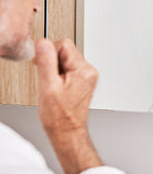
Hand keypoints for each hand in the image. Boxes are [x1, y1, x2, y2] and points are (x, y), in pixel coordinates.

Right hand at [34, 38, 101, 173]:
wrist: (67, 131)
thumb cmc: (60, 116)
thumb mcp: (48, 86)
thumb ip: (46, 61)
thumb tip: (43, 42)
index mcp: (84, 70)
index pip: (64, 44)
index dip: (48, 53)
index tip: (43, 66)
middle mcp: (89, 72)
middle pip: (65, 51)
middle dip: (52, 63)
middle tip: (48, 80)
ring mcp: (88, 77)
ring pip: (65, 60)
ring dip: (55, 70)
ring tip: (54, 87)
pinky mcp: (83, 82)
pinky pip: (68, 70)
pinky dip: (59, 76)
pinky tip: (57, 89)